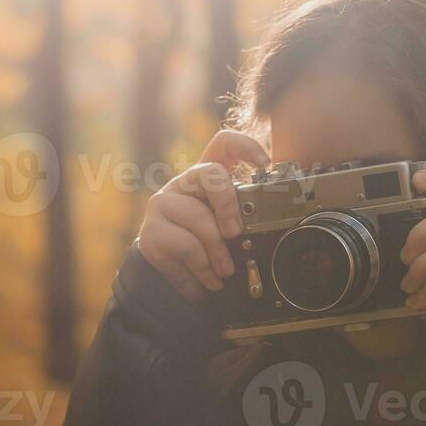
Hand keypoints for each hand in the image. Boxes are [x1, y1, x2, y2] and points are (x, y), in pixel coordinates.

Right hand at [138, 130, 268, 301]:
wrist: (168, 282)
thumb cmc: (207, 250)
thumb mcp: (229, 231)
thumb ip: (244, 220)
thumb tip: (273, 225)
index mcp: (206, 178)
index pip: (222, 144)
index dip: (244, 146)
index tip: (264, 164)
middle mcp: (183, 184)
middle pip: (209, 172)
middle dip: (229, 204)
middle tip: (236, 233)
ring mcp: (164, 205)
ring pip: (199, 216)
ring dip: (219, 250)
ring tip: (226, 271)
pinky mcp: (152, 232)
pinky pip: (186, 245)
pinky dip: (204, 267)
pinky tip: (210, 279)